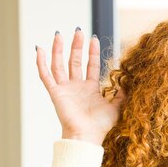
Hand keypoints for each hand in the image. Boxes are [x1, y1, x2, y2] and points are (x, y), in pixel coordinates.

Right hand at [36, 29, 121, 145]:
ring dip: (58, 49)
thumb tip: (128, 81)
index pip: (90, 66)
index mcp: (90, 89)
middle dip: (76, 46)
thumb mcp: (116, 106)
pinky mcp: (55, 93)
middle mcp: (76, 87)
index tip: (94, 39)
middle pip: (75, 61)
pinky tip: (39, 49)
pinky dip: (41, 62)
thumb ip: (121, 94)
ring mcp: (65, 89)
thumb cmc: (100, 126)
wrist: (87, 136)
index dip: (92, 52)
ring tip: (59, 34)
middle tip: (78, 31)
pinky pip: (45, 75)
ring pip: (59, 64)